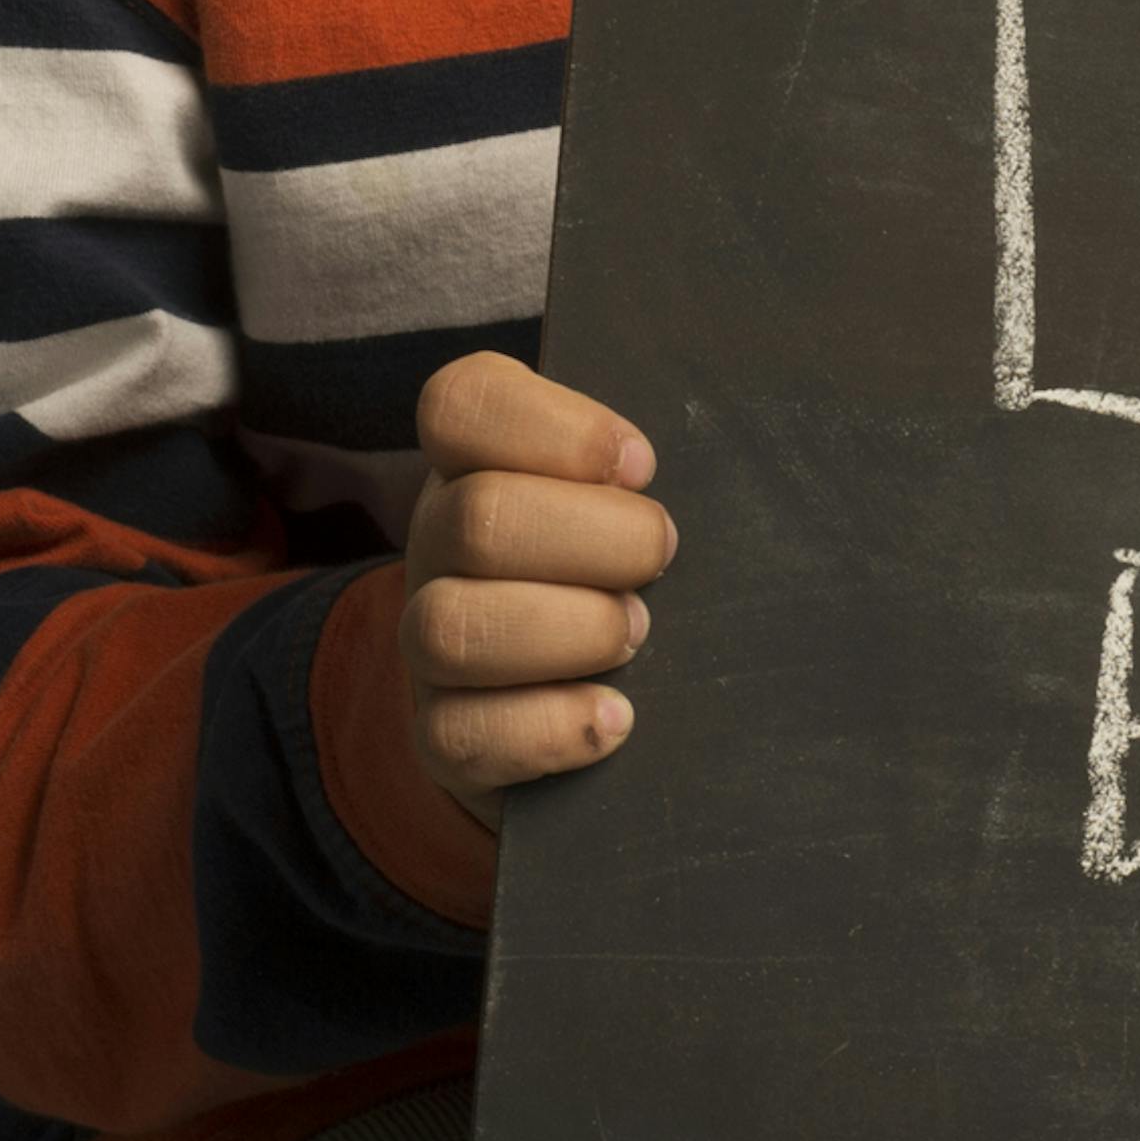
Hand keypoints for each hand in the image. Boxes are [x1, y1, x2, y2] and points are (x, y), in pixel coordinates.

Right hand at [402, 354, 674, 826]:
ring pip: (451, 627)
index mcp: (476, 460)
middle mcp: (438, 543)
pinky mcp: (440, 734)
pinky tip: (616, 717)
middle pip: (475, 519)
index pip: (463, 404)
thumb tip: (712, 470)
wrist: (570, 689)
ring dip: (568, 629)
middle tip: (661, 557)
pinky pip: (462, 736)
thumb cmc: (621, 561)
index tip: (642, 466)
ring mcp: (428, 641)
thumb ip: (641, 471)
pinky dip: (550, 727)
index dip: (558, 430)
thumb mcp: (627, 493)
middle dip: (596, 539)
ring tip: (637, 632)